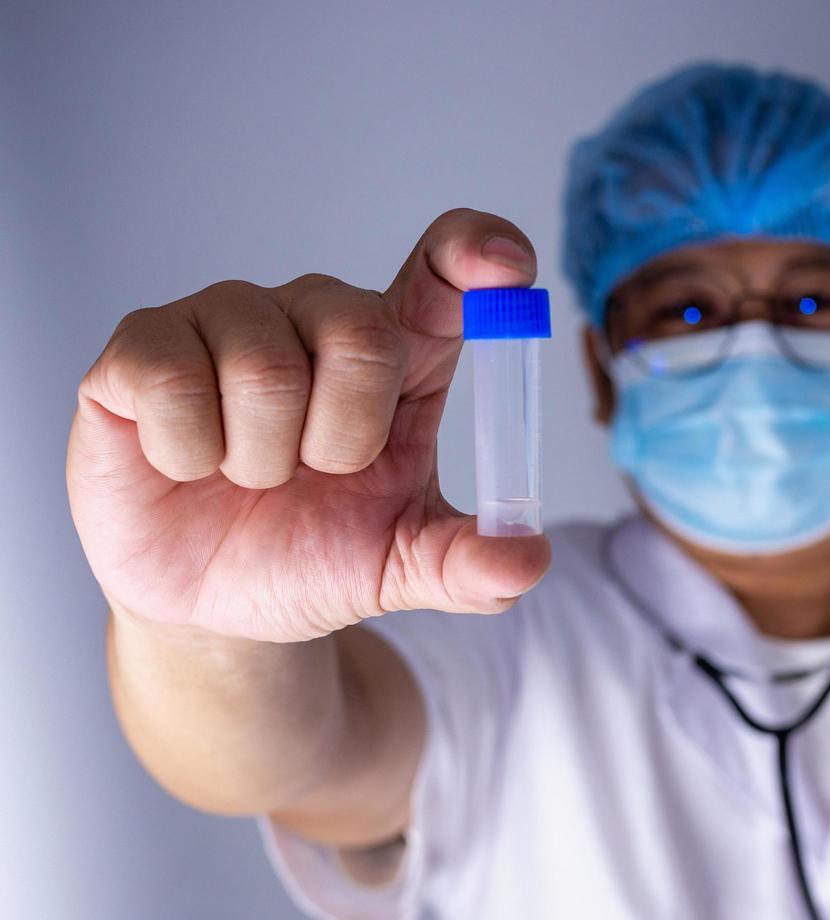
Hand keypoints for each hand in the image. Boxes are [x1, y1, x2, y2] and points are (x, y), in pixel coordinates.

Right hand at [67, 208, 551, 642]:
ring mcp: (227, 321)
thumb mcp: (403, 564)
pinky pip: (173, 379)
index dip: (476, 251)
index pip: (444, 271)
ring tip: (249, 476)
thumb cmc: (314, 554)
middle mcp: (317, 315)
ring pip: (264, 366)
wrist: (216, 601)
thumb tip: (528, 558)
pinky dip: (189, 451)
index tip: (507, 268)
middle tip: (314, 473)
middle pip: (362, 331)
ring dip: (261, 459)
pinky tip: (187, 463)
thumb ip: (470, 562)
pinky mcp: (143, 345)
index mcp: (398, 352)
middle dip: (343, 439)